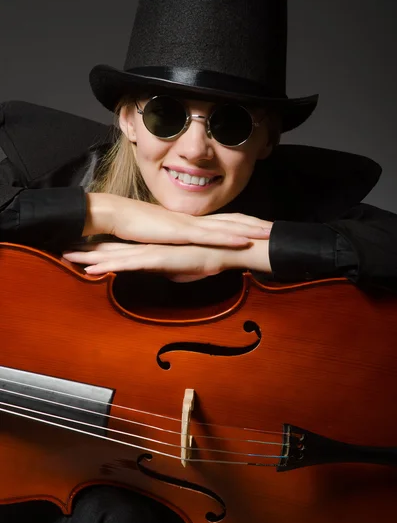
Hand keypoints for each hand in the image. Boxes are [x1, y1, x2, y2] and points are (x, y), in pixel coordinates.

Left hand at [63, 241, 238, 280]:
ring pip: (115, 256)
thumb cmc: (207, 258)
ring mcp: (151, 252)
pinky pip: (129, 264)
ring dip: (90, 258)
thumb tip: (161, 273)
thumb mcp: (182, 267)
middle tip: (64, 251)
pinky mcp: (158, 258)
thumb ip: (167, 269)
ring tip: (68, 258)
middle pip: (112, 251)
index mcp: (152, 250)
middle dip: (87, 252)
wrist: (226, 249)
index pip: (121, 251)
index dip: (100, 252)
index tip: (81, 253)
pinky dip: (109, 267)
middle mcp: (148, 248)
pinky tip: (92, 270)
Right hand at [84, 193, 272, 248]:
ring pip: (227, 225)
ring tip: (271, 232)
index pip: (223, 222)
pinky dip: (229, 237)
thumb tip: (181, 253)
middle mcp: (195, 220)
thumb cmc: (134, 226)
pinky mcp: (181, 231)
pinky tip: (245, 240)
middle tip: (277, 228)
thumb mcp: (160, 239)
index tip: (261, 228)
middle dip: (256, 224)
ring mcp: (190, 224)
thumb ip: (174, 245)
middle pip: (232, 220)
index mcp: (191, 222)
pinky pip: (210, 235)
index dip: (243, 224)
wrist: (115, 214)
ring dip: (251, 229)